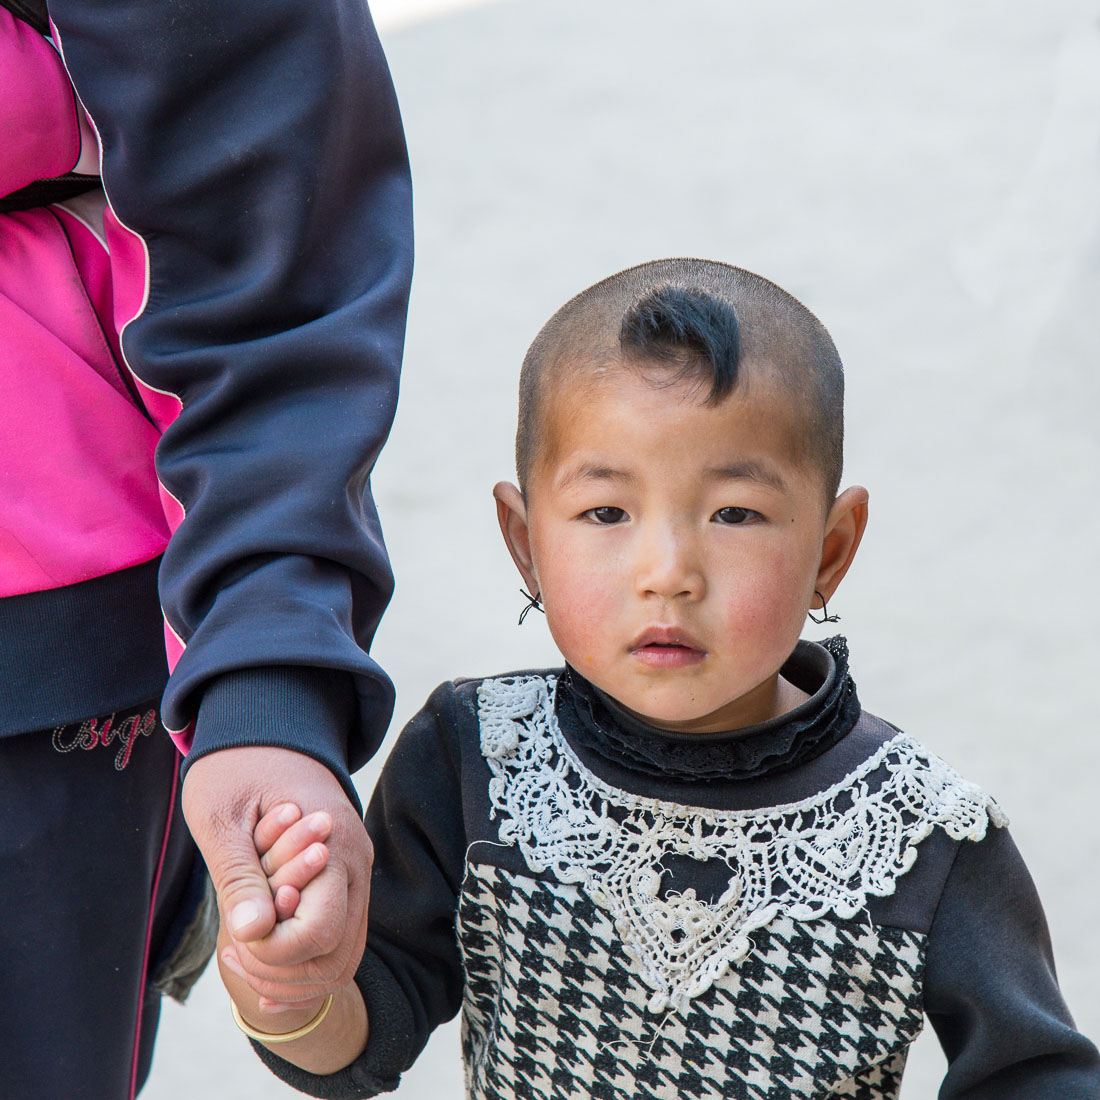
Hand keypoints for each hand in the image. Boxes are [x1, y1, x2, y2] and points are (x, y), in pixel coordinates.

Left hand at [182, 746, 371, 1004]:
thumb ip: (241, 877)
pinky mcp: (345, 879)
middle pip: (338, 955)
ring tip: (242, 953)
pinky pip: (337, 937)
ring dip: (293, 973)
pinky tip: (259, 951)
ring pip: (343, 955)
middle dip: (283, 971)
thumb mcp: (222, 820)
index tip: (235, 939)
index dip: (275, 952)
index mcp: (333, 845)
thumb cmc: (236, 768)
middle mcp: (356, 863)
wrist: (267, 725)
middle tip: (233, 951)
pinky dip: (302, 958)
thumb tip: (252, 933)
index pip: (319, 932)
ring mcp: (356, 872)